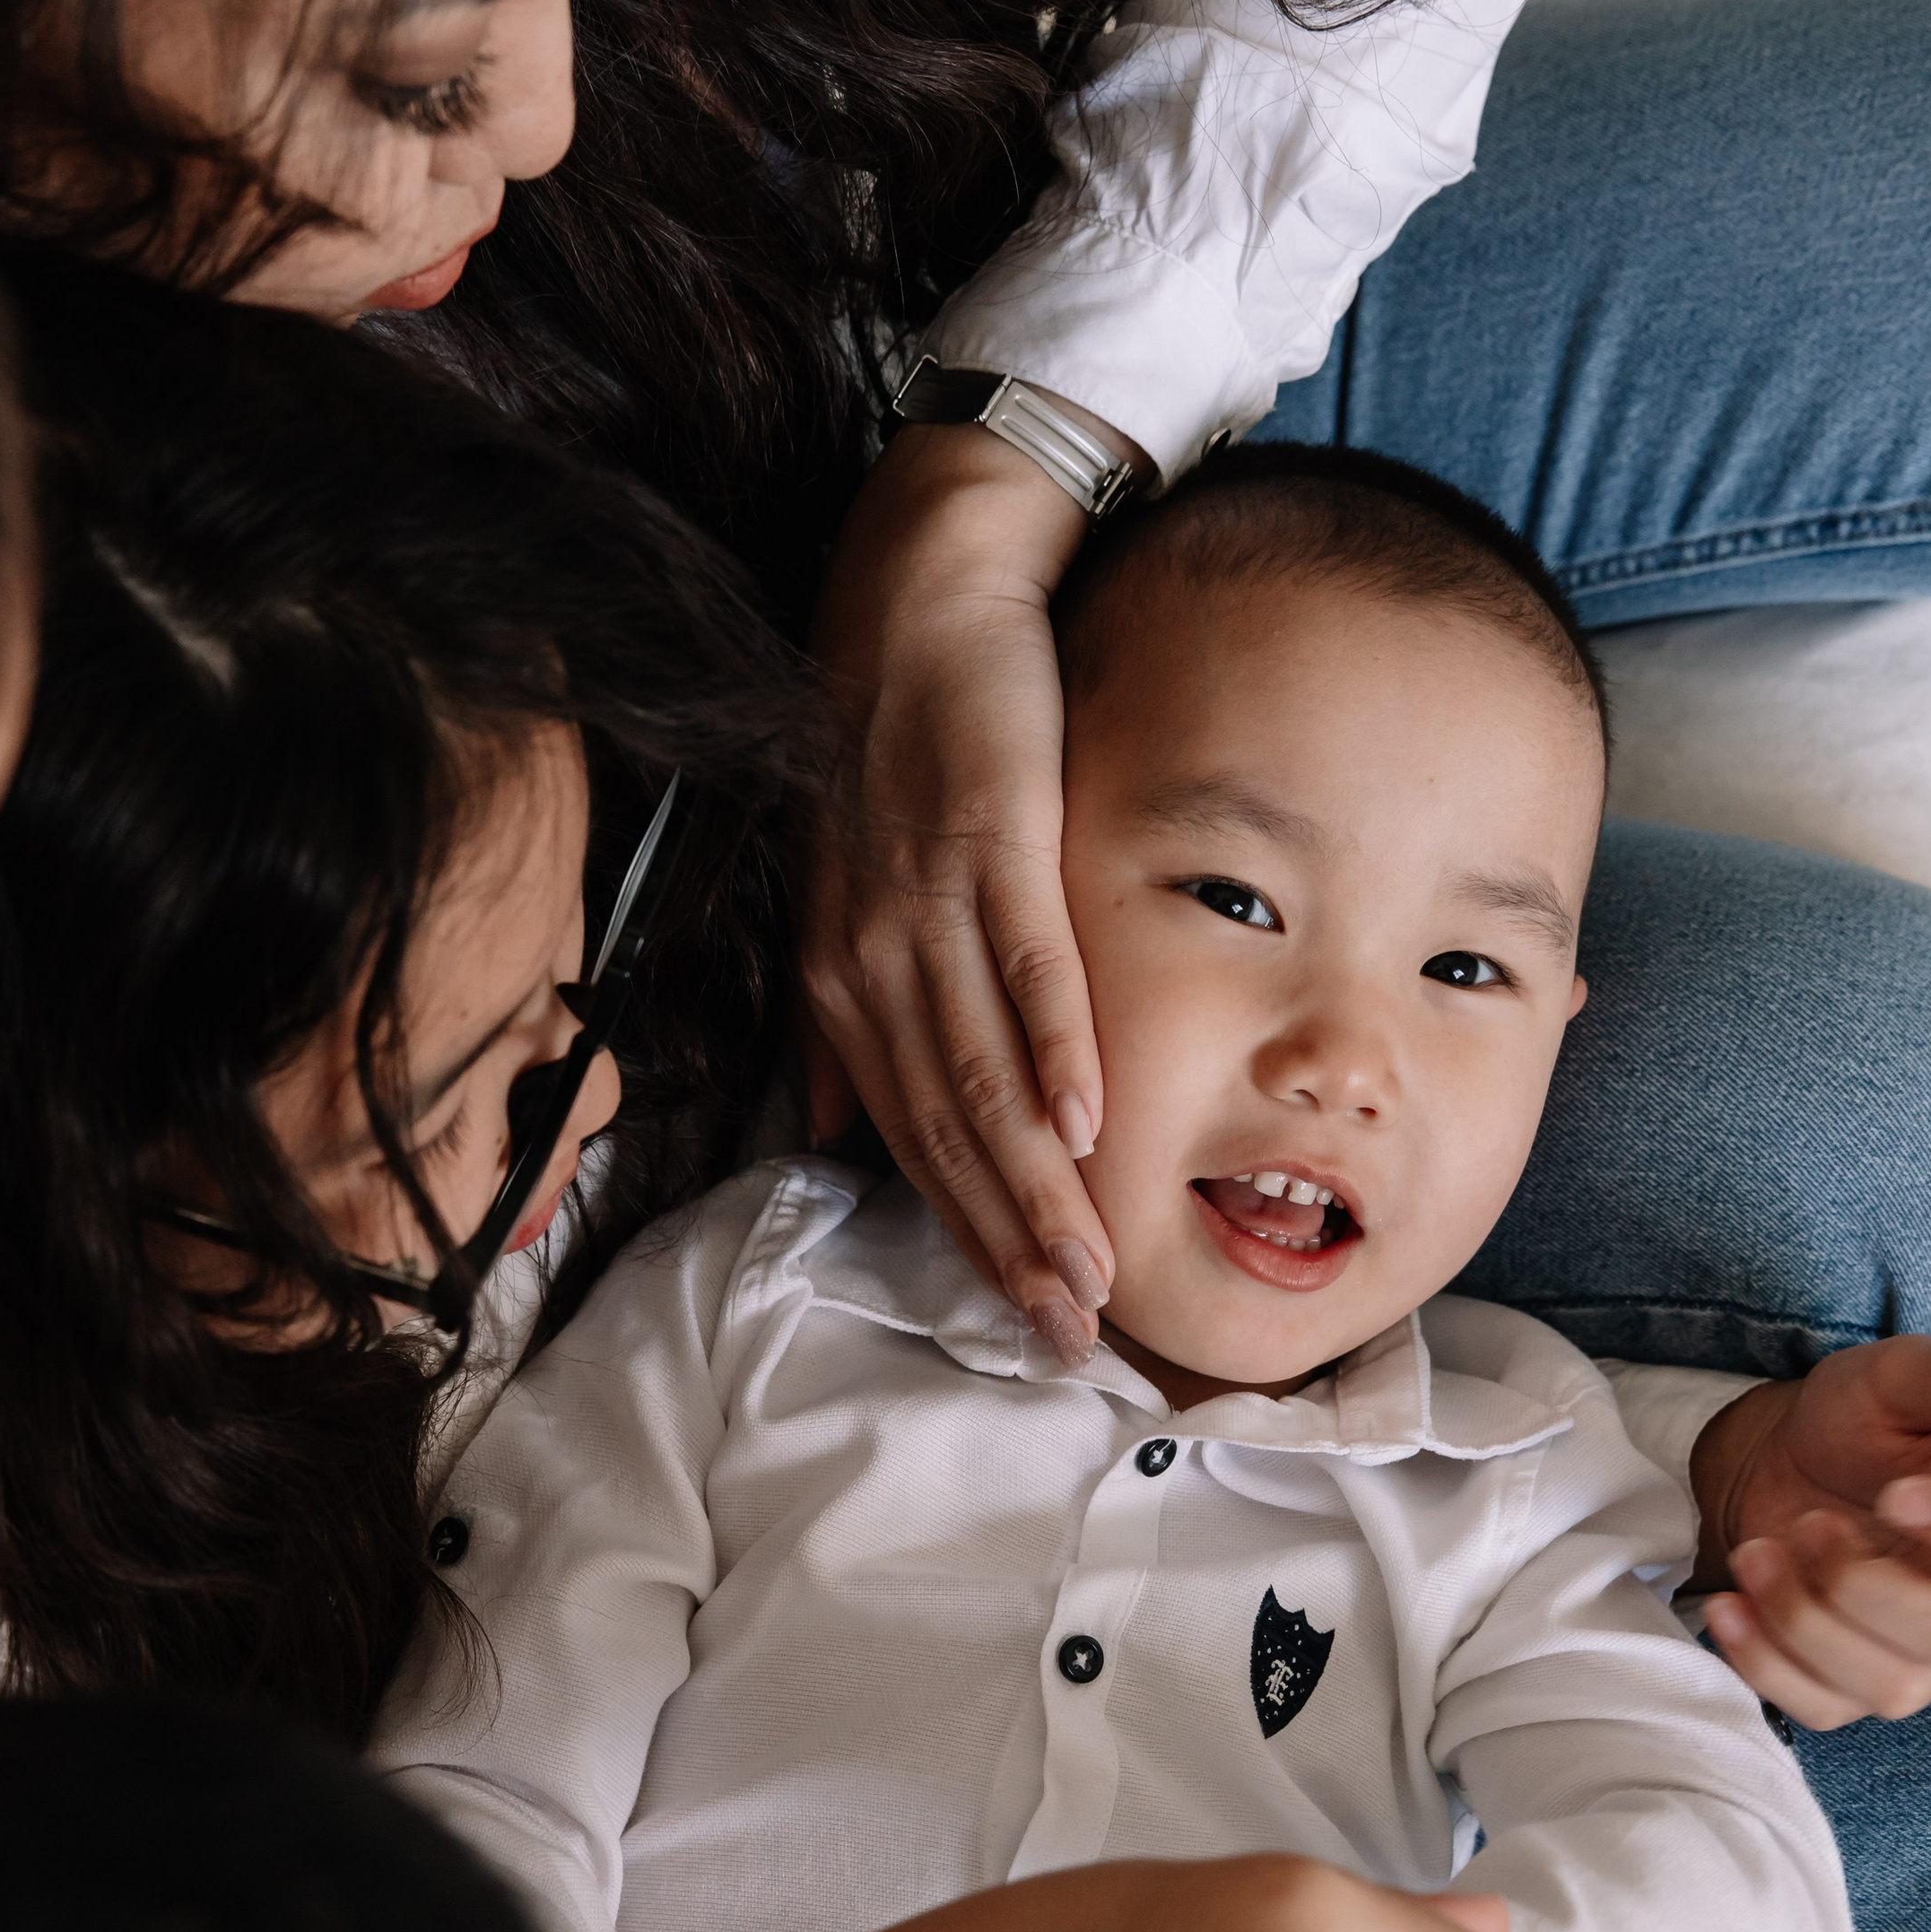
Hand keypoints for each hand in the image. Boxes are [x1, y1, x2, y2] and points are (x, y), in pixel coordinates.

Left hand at [802, 418, 1135, 1367]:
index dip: (969, 1241)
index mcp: (843, 980)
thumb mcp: (850, 894)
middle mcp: (870, 956)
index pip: (912, 1142)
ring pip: (983, 1070)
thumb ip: (848, 1021)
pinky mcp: (988, 835)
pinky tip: (1089, 1118)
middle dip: (1010, 1246)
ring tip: (1089, 1265)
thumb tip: (841, 1132)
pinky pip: (1023, 960)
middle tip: (1071, 1339)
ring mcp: (925, 899)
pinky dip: (1056, 1043)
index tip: (1026, 1323)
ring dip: (1037, 1181)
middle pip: (949, 1131)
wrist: (916, 592)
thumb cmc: (894, 743)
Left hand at [1691, 1340, 1930, 1727]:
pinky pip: (1823, 1707)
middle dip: (1863, 1583)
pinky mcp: (1850, 1677)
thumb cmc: (1861, 1414)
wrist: (1791, 1453)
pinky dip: (1764, 1663)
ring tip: (1757, 1552)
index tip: (1897, 1493)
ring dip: (1804, 1621)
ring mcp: (1917, 1650)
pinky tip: (1728, 1604)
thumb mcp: (1899, 1374)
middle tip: (1809, 1523)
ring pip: (1888, 1685)